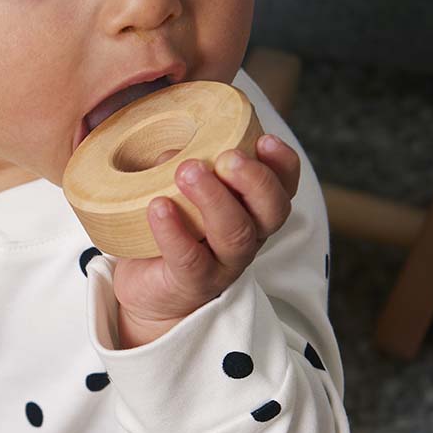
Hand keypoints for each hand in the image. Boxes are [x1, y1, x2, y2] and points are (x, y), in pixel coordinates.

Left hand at [112, 133, 301, 346]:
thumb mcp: (177, 192)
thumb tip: (170, 152)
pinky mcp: (193, 282)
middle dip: (254, 179)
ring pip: (235, 234)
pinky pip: (190, 259)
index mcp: (252, 210)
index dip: (281, 163)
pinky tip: (158, 207)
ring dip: (214, 198)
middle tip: (226, 158)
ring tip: (187, 172)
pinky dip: (173, 231)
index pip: (283, 187)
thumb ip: (179, 168)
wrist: (149, 293)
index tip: (264, 139)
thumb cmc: (171, 233)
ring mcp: (224, 264)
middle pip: (271, 211)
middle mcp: (248, 237)